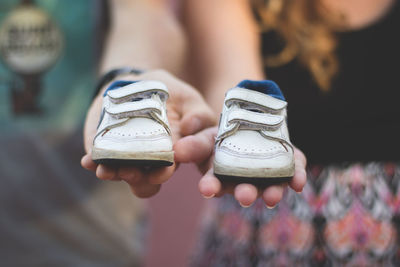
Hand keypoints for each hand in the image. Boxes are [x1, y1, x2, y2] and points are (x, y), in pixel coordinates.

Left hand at [81, 69, 215, 197]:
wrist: (135, 86)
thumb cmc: (168, 94)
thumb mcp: (188, 98)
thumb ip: (197, 113)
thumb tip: (190, 126)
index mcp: (187, 151)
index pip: (199, 164)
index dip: (196, 162)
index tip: (181, 151)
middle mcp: (163, 163)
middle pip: (160, 179)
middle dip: (155, 177)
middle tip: (151, 171)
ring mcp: (136, 162)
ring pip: (134, 182)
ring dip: (124, 176)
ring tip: (113, 170)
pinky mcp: (110, 155)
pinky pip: (104, 165)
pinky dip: (97, 164)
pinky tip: (90, 161)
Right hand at [174, 127, 306, 206]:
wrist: (245, 118)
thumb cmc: (220, 134)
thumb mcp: (205, 136)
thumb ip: (194, 145)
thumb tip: (176, 152)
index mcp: (221, 174)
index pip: (215, 183)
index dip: (211, 186)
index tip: (207, 189)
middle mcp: (244, 178)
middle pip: (245, 188)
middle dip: (245, 193)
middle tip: (244, 196)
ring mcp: (267, 172)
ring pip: (270, 185)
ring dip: (271, 191)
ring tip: (272, 197)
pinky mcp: (287, 161)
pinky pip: (294, 170)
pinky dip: (297, 176)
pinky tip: (298, 183)